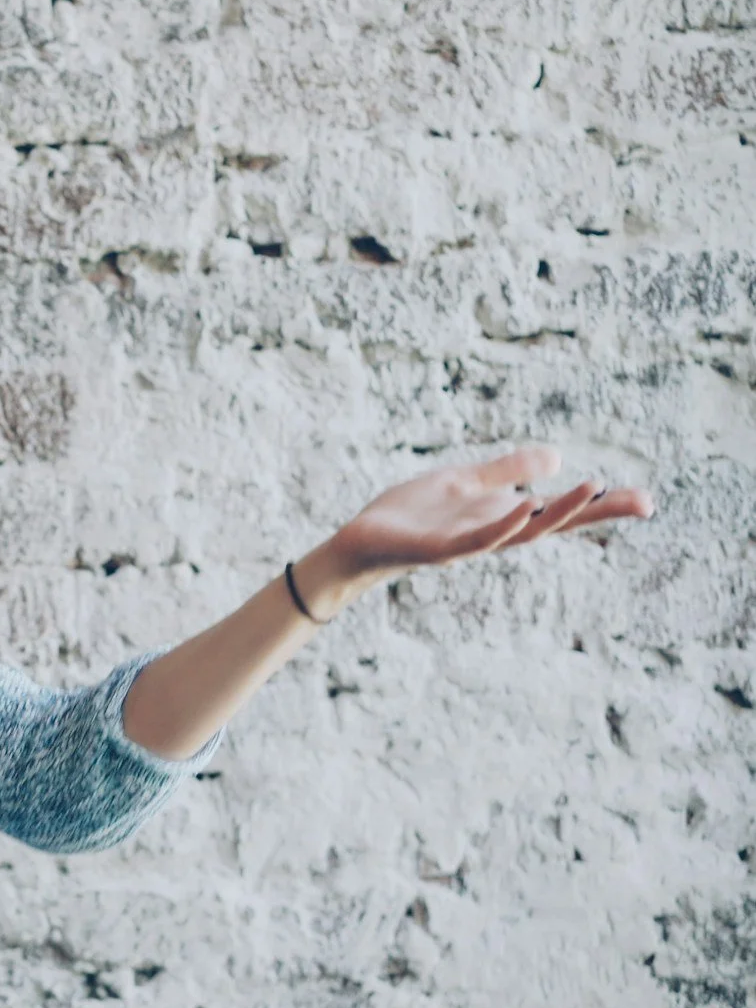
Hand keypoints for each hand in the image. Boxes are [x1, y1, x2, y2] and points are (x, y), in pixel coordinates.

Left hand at [324, 444, 655, 585]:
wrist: (361, 540)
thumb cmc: (412, 514)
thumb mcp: (464, 482)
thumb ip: (505, 470)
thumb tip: (558, 458)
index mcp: (502, 515)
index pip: (559, 510)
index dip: (600, 505)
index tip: (645, 499)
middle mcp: (495, 532)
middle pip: (556, 523)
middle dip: (598, 512)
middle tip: (645, 501)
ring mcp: (471, 543)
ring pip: (525, 530)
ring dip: (559, 511)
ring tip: (593, 486)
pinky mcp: (441, 549)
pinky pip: (478, 538)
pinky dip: (503, 524)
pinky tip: (525, 504)